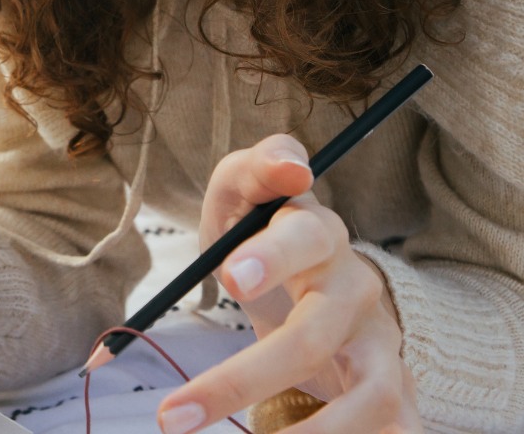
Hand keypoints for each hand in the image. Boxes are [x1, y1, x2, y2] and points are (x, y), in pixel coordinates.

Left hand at [156, 134, 420, 432]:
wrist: (319, 269)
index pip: (301, 235)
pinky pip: (397, 427)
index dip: (270, 255)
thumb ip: (254, 170)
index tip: (230, 276)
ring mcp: (379, 341)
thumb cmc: (264, 227)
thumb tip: (291, 167)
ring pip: (369, 396)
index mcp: (316, 232)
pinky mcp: (392, 386)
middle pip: (312, 337)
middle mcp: (355, 287)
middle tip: (177, 411)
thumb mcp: (242, 190)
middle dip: (245, 377)